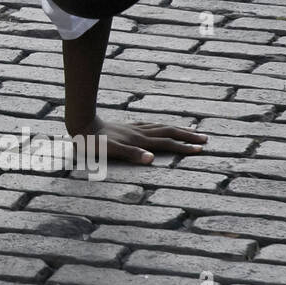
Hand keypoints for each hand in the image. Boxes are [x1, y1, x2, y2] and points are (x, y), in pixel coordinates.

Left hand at [76, 115, 207, 164]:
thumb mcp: (109, 151)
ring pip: (161, 127)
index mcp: (138, 140)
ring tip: (190, 130)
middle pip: (168, 132)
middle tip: (206, 138)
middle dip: (187, 136)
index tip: (201, 149)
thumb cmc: (93, 142)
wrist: (80, 125)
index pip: (167, 143)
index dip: (184, 147)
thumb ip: (130, 154)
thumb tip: (151, 159)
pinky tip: (160, 126)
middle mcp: (139, 132)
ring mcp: (133, 128)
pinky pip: (150, 125)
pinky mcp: (126, 127)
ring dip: (177, 129)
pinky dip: (160, 126)